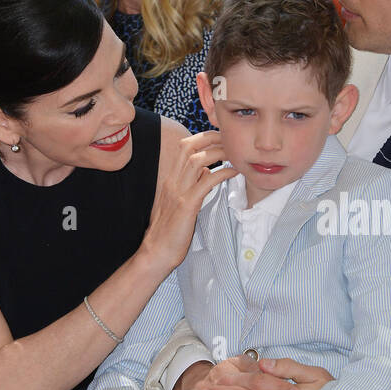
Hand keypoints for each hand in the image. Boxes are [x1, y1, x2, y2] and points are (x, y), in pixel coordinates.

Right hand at [142, 130, 237, 271]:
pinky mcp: (186, 205)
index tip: (221, 138)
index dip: (203, 138)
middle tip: (230, 139)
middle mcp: (172, 181)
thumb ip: (190, 185)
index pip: (184, 148)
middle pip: (188, 146)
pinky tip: (234, 173)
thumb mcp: (179, 202)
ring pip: (196, 160)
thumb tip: (205, 171)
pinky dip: (222, 173)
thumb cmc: (170, 231)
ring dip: (218, 152)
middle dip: (210, 137)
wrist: (156, 252)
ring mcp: (178, 192)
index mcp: (170, 179)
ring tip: (235, 153)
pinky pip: (206, 182)